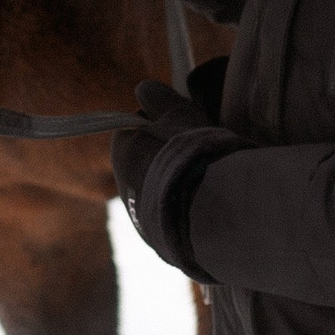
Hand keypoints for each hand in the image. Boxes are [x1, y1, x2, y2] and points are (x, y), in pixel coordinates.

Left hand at [112, 75, 243, 280]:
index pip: (136, 129)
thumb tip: (143, 87)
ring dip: (179, 188)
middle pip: (148, 164)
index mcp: (123, 154)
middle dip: (169, 158)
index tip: (184, 125)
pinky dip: (188, 213)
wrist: (211, 214)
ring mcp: (142, 223)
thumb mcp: (179, 115)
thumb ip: (160, 100)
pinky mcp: (162, 246)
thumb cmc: (193, 155)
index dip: (161, 124)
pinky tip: (209, 210)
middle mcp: (124, 190)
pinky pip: (174, 221)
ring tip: (210, 184)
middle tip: (200, 154)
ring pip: (161, 194)